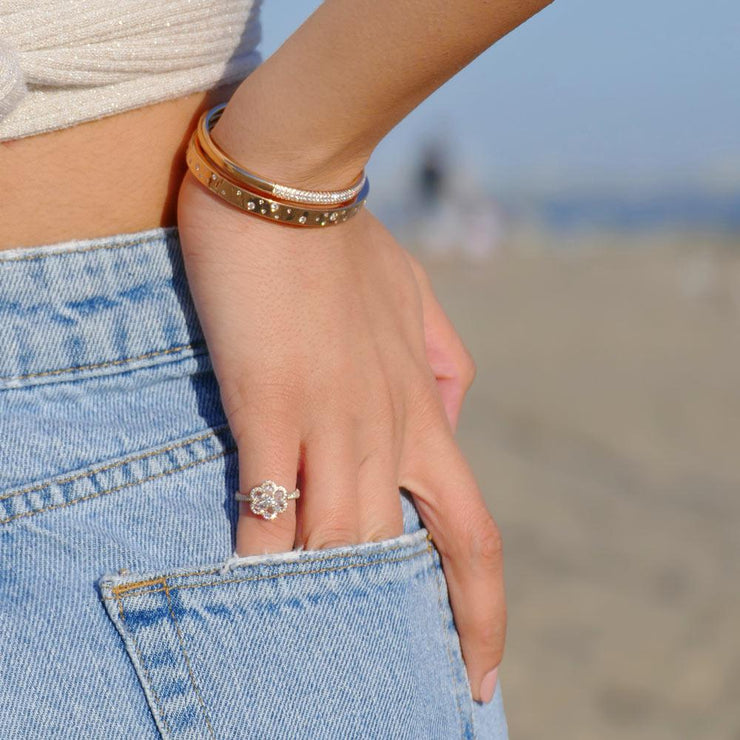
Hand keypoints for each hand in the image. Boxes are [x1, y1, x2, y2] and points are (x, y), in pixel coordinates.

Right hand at [176, 171, 505, 701]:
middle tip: (380, 671)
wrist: (291, 180)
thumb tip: (451, 419)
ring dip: (325, 593)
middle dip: (397, 626)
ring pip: (339, 539)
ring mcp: (328, 416)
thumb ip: (446, 362)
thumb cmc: (347, 241)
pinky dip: (261, 551)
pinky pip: (268, 499)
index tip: (479, 668)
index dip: (482, 609)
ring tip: (307, 633)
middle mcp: (387, 427)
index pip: (471, 534)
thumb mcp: (419, 298)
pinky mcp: (268, 399)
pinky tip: (247, 582)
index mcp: (426, 410)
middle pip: (402, 555)